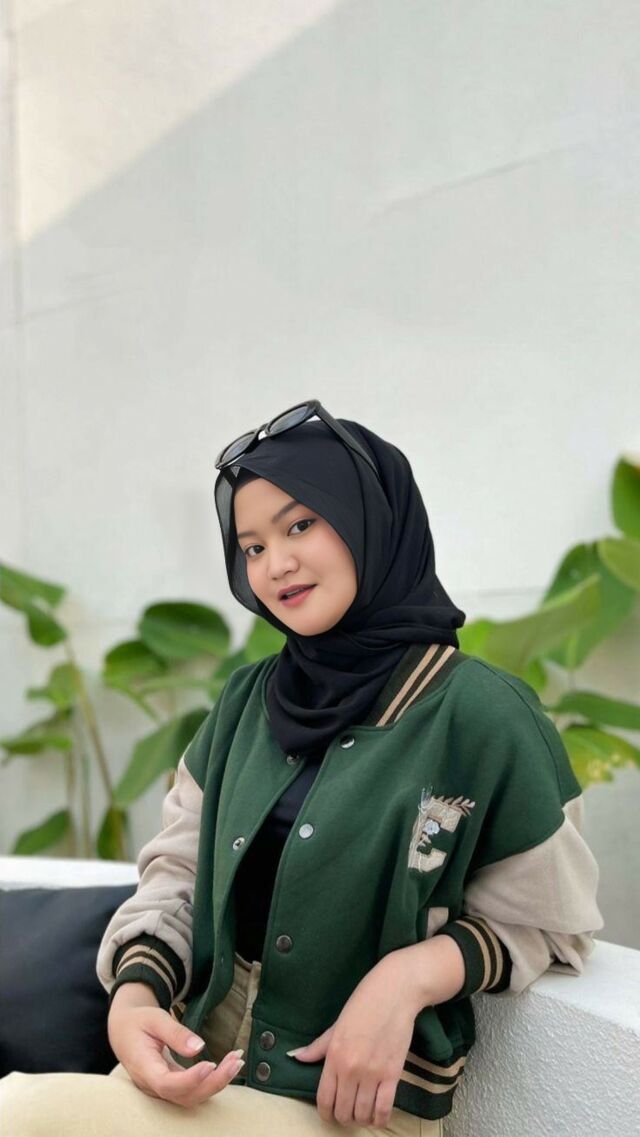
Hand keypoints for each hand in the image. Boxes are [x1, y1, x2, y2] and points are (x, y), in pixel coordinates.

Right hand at [108, 984, 244, 1107]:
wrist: (123, 1030)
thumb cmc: (138, 1021)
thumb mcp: (154, 1018)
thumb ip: (175, 1032)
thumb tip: (199, 1047)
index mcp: (143, 1066)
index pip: (166, 1083)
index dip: (190, 1079)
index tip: (210, 1064)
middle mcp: (151, 1084)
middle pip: (184, 1096)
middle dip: (213, 1083)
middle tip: (235, 1061)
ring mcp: (161, 1088)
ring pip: (191, 1097)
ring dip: (217, 1082)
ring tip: (237, 1061)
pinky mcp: (171, 1086)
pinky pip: (192, 1090)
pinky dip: (212, 1080)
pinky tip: (228, 1065)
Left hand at [287, 952, 421, 1128]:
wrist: (395, 992)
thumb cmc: (364, 1002)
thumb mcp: (337, 1024)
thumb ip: (318, 1046)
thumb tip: (296, 1057)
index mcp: (334, 1056)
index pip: (324, 1098)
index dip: (325, 1113)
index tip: (329, 1114)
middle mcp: (351, 1069)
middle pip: (343, 1110)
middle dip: (343, 1116)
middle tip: (347, 1111)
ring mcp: (372, 1073)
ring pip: (363, 1113)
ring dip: (361, 1118)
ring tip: (361, 1113)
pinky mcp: (393, 1074)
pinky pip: (384, 1108)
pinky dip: (380, 1119)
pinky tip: (377, 1117)